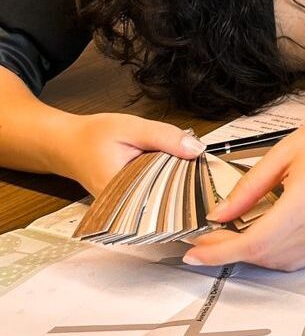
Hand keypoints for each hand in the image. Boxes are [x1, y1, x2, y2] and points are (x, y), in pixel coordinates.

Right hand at [58, 112, 205, 194]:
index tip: (206, 173)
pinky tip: (169, 169)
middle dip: (185, 182)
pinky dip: (164, 180)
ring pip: (162, 196)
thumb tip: (196, 150)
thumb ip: (165, 138)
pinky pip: (154, 193)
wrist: (68, 144)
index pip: (167, 197)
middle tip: (198, 165)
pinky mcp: (129, 202)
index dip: (190, 185)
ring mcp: (125, 207)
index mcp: (121, 194)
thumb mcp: (131, 128)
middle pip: (167, 199)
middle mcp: (122, 207)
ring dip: (175, 181)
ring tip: (183, 166)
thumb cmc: (92, 136)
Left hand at [181, 100, 304, 271]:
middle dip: (228, 252)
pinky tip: (262, 236)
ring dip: (251, 254)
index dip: (218, 252)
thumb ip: (247, 189)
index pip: (252, 242)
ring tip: (232, 236)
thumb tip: (218, 214)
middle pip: (262, 256)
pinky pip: (297, 259)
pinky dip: (273, 254)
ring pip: (278, 262)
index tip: (192, 253)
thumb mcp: (282, 153)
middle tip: (206, 239)